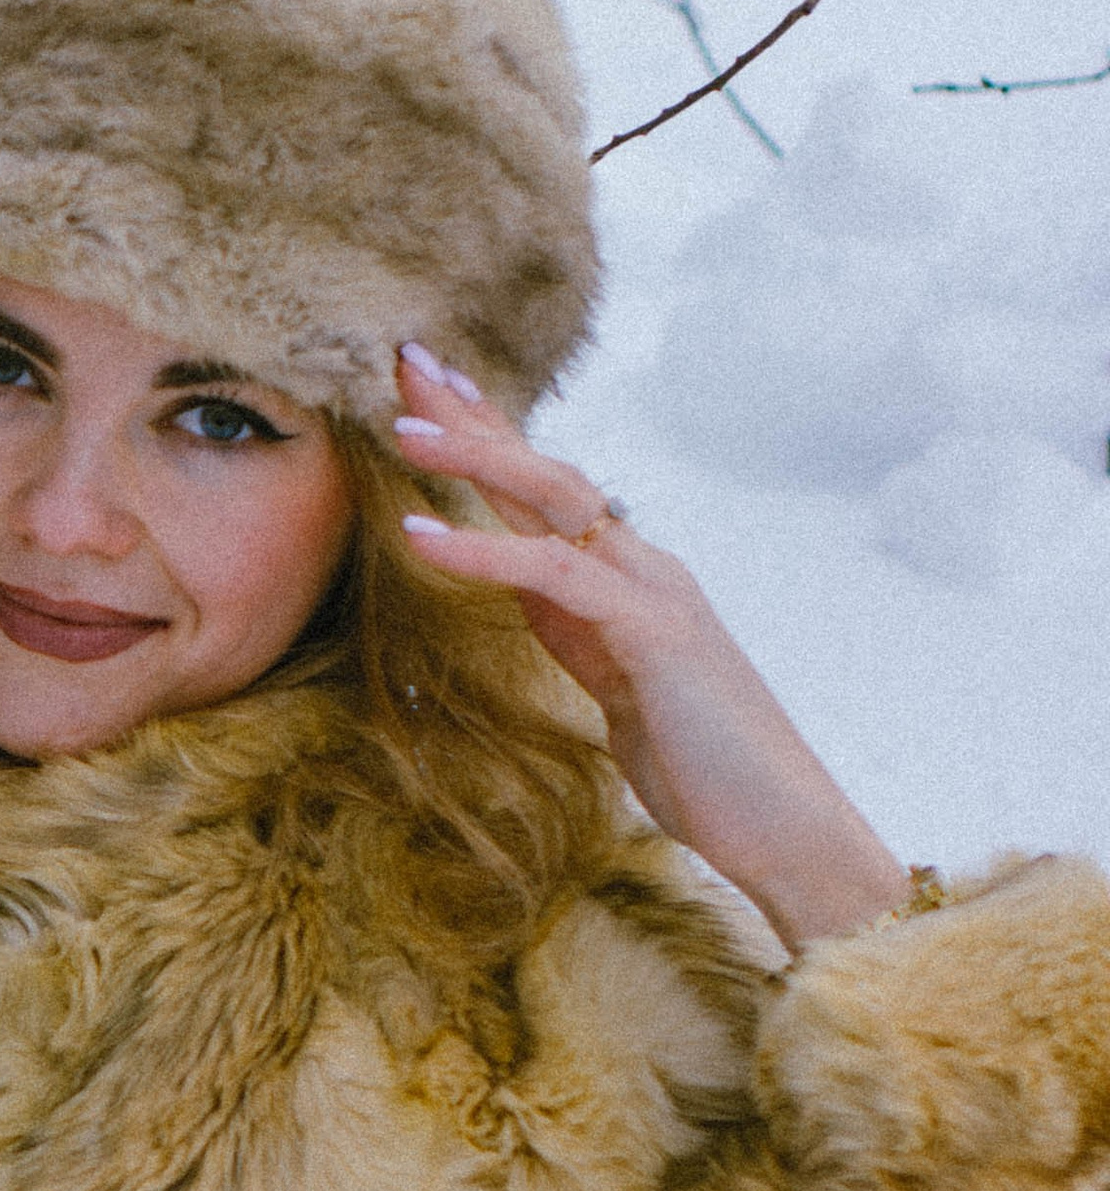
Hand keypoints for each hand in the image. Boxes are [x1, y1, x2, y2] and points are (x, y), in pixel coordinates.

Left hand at [387, 347, 908, 953]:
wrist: (789, 831)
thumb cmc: (707, 770)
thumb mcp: (619, 689)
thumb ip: (576, 631)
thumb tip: (525, 591)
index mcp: (630, 582)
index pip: (550, 492)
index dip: (492, 436)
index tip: (433, 390)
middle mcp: (644, 569)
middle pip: (547, 469)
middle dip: (476, 415)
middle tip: (407, 359)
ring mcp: (655, 593)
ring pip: (555, 499)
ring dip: (475, 459)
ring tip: (400, 431)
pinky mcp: (653, 633)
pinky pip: (552, 575)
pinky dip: (481, 550)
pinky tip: (418, 537)